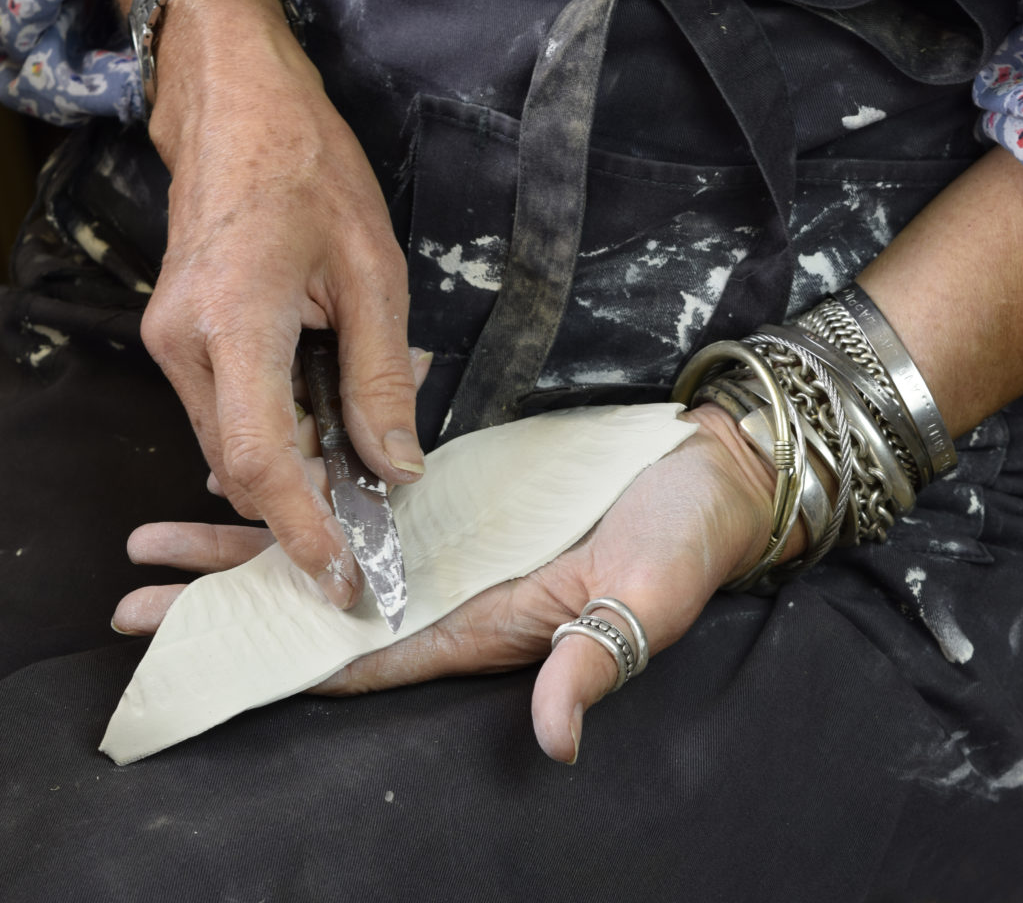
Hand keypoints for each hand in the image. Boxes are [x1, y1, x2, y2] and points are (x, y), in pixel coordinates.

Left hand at [117, 406, 784, 762]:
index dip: (274, 660)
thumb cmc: (683, 535)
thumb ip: (592, 661)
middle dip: (230, 604)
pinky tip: (265, 486)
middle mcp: (453, 592)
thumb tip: (554, 739)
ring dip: (250, 546)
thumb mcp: (644, 598)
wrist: (705, 468)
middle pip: (320, 609)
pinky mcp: (462, 496)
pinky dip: (311, 497)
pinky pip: (369, 504)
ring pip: (331, 552)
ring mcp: (453, 542)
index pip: (361, 656)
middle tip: (133, 599)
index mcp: (485, 625)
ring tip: (168, 539)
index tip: (190, 652)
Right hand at [139, 0, 425, 605]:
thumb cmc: (313, 173)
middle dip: (302, 504)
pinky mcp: (178, 336)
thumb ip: (380, 377)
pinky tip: (319, 415)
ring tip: (354, 463)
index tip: (340, 577)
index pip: (260, 459)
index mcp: (237, 322)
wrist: (238, 109)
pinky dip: (272, 431)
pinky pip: (223, 411)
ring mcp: (171, 341)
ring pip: (230, 443)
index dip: (301, 529)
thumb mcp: (375, 273)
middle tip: (369, 518)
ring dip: (291, 467)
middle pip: (240, 463)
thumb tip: (394, 466)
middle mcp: (185, 344)